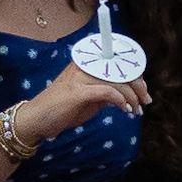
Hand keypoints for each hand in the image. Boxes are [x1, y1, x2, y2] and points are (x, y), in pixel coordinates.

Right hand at [15, 62, 149, 145]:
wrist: (36, 120)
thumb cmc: (62, 110)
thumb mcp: (89, 99)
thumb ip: (106, 92)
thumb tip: (129, 93)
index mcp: (86, 63)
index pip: (117, 60)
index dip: (134, 72)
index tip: (143, 89)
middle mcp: (83, 65)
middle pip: (120, 68)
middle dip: (138, 85)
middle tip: (146, 101)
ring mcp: (79, 77)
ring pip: (117, 80)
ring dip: (131, 97)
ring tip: (136, 110)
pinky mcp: (77, 92)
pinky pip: (108, 92)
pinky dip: (120, 100)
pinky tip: (125, 110)